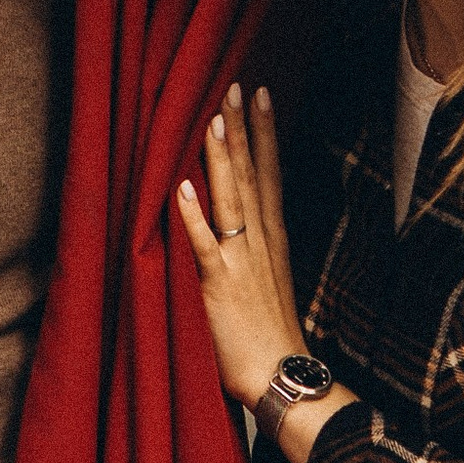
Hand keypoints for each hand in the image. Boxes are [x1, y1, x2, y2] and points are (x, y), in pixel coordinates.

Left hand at [175, 82, 306, 410]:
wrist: (281, 375)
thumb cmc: (269, 333)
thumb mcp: (269, 280)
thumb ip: (254, 247)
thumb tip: (243, 220)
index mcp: (271, 239)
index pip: (269, 174)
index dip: (264, 134)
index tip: (261, 95)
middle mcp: (260, 242)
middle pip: (252, 175)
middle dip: (243, 130)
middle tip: (236, 87)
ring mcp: (241, 261)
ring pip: (232, 200)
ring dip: (223, 160)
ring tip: (215, 121)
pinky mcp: (220, 286)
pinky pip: (204, 245)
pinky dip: (193, 216)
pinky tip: (182, 187)